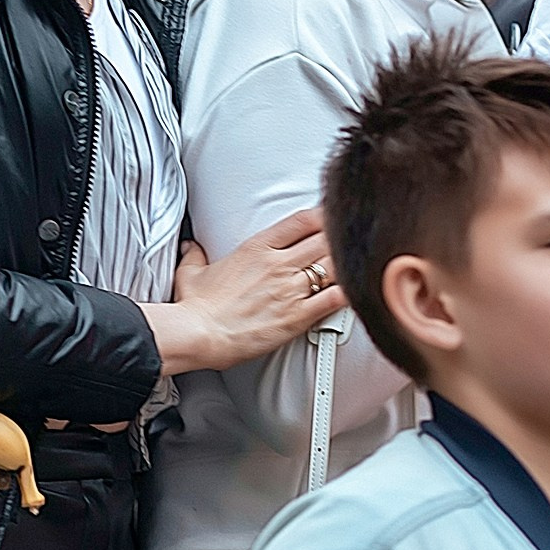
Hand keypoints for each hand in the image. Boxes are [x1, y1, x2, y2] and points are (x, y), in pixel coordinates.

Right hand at [152, 207, 348, 375]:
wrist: (196, 334)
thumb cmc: (195, 307)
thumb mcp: (190, 273)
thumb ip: (195, 255)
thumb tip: (191, 246)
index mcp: (257, 248)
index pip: (302, 220)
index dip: (324, 215)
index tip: (334, 217)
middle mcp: (278, 264)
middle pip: (326, 239)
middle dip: (341, 239)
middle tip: (352, 242)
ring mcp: (290, 289)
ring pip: (335, 265)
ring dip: (347, 264)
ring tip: (357, 265)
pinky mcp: (298, 315)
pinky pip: (336, 298)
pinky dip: (351, 292)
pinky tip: (359, 290)